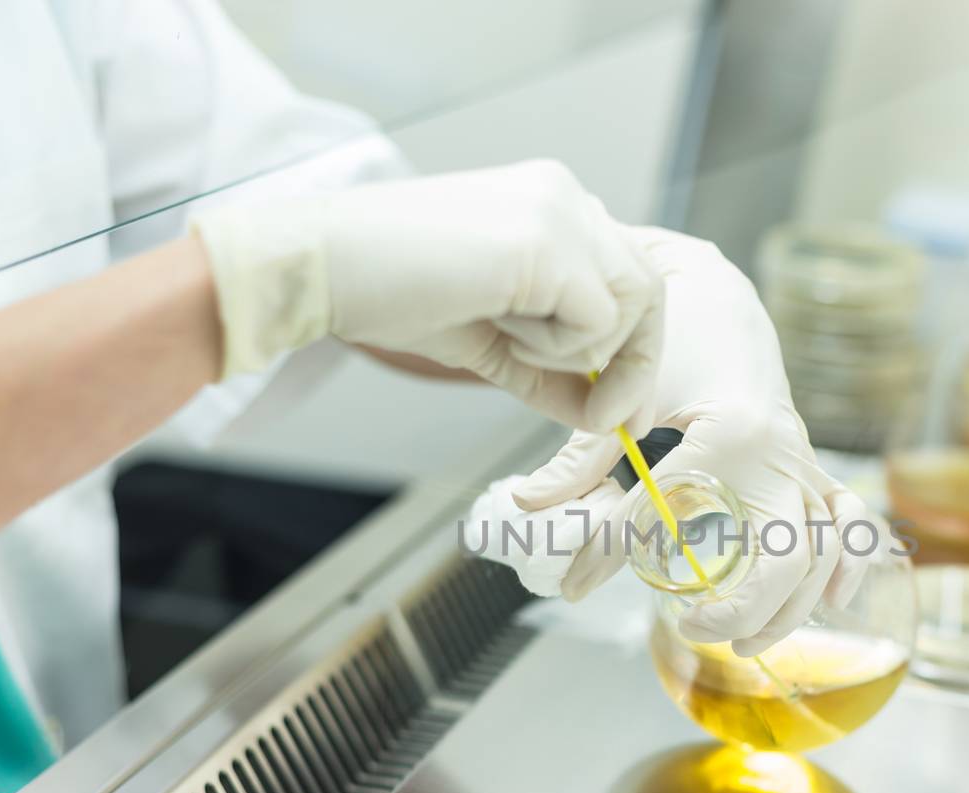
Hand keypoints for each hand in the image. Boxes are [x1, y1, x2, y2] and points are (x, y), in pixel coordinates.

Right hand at [193, 160, 661, 430]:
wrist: (321, 267)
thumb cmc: (388, 293)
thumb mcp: (491, 340)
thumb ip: (549, 369)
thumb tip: (602, 413)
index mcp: (552, 206)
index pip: (628, 277)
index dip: (634, 349)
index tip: (620, 412)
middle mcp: (566, 196)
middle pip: (648, 291)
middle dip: (634, 366)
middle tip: (605, 420)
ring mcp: (560, 211)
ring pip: (632, 306)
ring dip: (579, 353)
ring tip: (508, 339)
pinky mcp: (548, 241)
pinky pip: (596, 324)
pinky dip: (555, 350)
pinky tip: (498, 326)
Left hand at [513, 227, 870, 655]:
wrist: (724, 302)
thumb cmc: (676, 342)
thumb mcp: (625, 394)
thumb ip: (582, 457)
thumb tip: (531, 506)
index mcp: (727, 434)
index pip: (660, 517)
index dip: (608, 557)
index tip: (573, 585)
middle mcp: (777, 453)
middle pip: (783, 558)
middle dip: (742, 608)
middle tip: (691, 625)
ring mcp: (802, 463)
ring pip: (822, 554)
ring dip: (791, 608)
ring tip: (743, 641)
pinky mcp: (813, 469)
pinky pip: (849, 525)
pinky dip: (845, 566)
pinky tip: (829, 603)